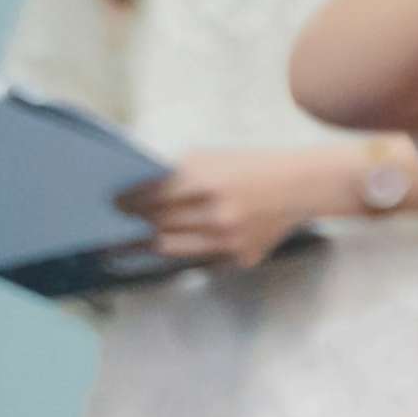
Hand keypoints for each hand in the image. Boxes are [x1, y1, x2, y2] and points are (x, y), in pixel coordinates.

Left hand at [115, 148, 371, 273]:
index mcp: (205, 181)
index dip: (127, 203)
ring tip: (135, 240)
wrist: (302, 186)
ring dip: (150, 243)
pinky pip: (203, 258)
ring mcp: (229, 241)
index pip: (150, 197)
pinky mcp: (240, 257)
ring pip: (172, 249)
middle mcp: (215, 214)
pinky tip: (181, 243)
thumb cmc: (253, 166)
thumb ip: (176, 174)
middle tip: (119, 225)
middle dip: (134, 225)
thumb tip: (138, 192)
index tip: (115, 204)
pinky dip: (190, 249)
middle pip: (157, 226)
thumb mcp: (212, 157)